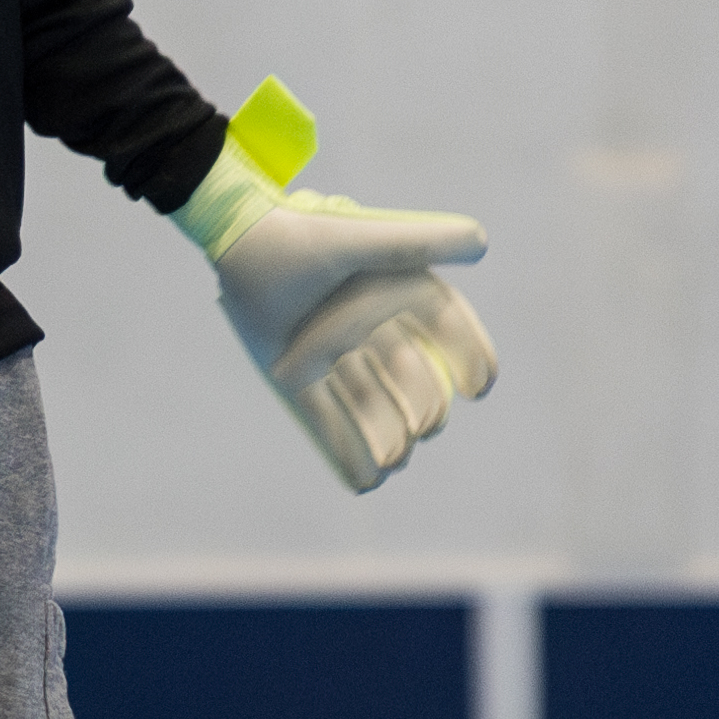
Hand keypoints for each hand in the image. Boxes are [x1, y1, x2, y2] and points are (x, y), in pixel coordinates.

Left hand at [173, 78, 495, 494]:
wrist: (237, 242)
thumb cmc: (302, 236)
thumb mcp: (365, 240)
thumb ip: (419, 242)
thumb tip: (481, 243)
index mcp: (391, 286)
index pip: (442, 324)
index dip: (468, 354)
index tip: (480, 386)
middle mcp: (364, 322)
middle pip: (407, 372)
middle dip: (422, 404)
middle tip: (426, 425)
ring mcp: (327, 351)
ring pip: (368, 401)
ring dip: (385, 434)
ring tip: (396, 459)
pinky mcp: (293, 375)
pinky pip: (323, 418)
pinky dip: (342, 450)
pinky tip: (364, 482)